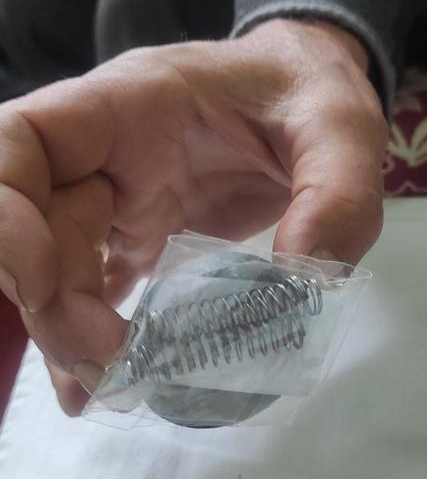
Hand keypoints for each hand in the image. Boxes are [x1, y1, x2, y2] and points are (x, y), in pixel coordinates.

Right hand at [0, 19, 386, 412]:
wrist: (311, 98)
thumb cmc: (311, 92)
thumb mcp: (341, 124)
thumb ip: (337, 190)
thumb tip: (305, 275)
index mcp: (129, 104)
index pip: (20, 141)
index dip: (5, 211)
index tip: (41, 283)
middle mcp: (105, 153)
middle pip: (31, 222)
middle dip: (52, 301)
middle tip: (113, 359)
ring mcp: (118, 198)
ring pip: (56, 267)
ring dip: (68, 331)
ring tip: (113, 386)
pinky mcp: (141, 237)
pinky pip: (95, 289)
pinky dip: (92, 338)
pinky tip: (105, 385)